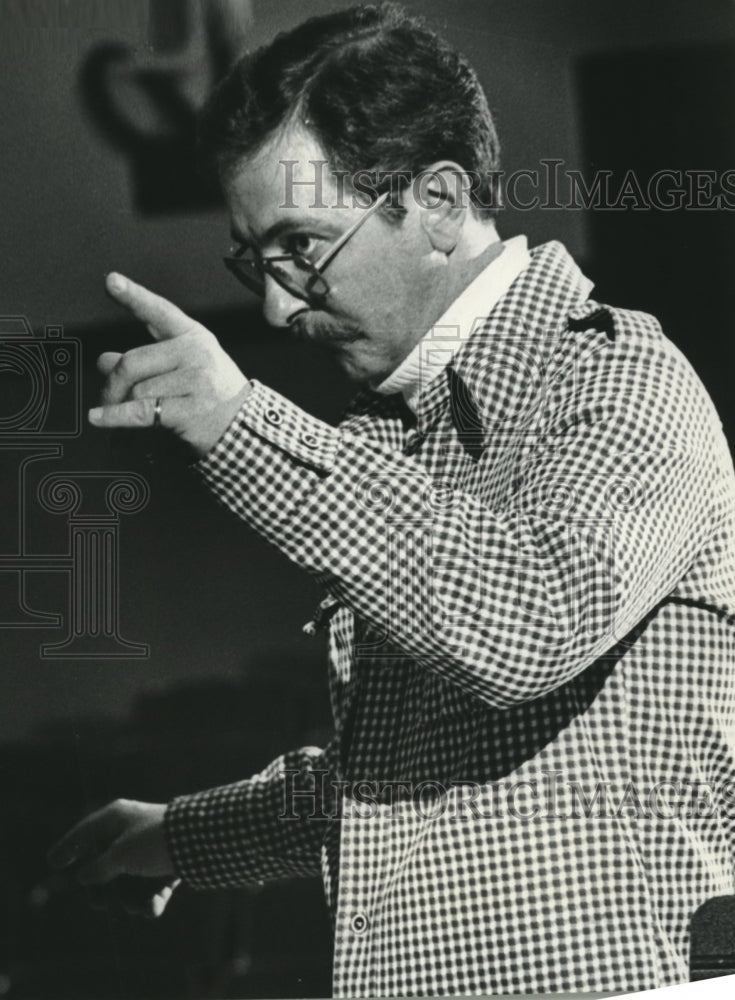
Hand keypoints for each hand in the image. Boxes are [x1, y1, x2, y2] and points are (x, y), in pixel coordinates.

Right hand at [47, 799, 178, 917]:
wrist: (198, 841)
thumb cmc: (153, 841)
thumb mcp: (119, 854)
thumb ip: (98, 867)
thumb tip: (83, 875)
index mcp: (117, 819)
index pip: (85, 832)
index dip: (69, 846)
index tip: (52, 862)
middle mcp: (131, 833)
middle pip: (104, 866)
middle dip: (101, 889)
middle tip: (100, 902)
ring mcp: (149, 852)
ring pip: (127, 883)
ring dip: (127, 900)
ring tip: (133, 905)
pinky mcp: (167, 868)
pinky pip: (150, 890)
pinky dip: (150, 902)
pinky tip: (151, 908)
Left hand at [90, 273, 251, 455]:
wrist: (242, 426)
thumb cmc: (210, 395)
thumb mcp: (184, 369)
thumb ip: (146, 361)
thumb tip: (104, 361)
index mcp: (194, 337)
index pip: (160, 312)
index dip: (134, 296)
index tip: (112, 281)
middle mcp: (196, 353)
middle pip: (133, 362)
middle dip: (112, 383)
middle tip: (106, 398)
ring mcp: (196, 381)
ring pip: (136, 390)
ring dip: (120, 407)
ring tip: (120, 416)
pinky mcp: (191, 410)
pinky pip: (142, 411)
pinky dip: (115, 417)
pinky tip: (99, 418)